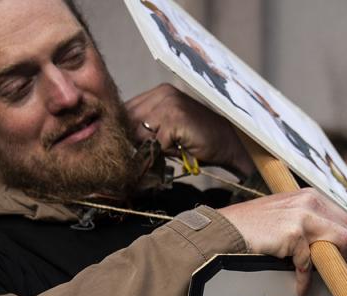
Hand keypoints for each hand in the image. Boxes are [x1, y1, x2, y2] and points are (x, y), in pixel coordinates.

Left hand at [125, 83, 253, 176]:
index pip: (126, 111)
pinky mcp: (175, 119)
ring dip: (152, 147)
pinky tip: (181, 148)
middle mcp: (162, 93)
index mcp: (158, 92)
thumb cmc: (196, 139)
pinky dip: (165, 152)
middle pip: (129, 122)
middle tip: (157, 149)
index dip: (127, 131)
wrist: (227, 144)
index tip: (135, 144)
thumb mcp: (167, 128)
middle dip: (137, 141)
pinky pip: (155, 144)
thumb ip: (145, 127)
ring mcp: (169, 104)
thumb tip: (119, 138)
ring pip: (140, 134)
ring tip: (172, 146)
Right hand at [218, 188, 346, 295]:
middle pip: (346, 228)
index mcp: (309, 195)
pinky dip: (305, 280)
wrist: (225, 231)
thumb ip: (305, 220)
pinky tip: (300, 288)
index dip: (342, 239)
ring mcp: (302, 216)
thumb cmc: (251, 227)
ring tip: (322, 280)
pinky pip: (310, 263)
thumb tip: (326, 242)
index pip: (342, 217)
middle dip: (343, 252)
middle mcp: (309, 201)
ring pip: (339, 241)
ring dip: (332, 265)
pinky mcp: (294, 234)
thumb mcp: (283, 214)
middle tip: (333, 271)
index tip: (337, 257)